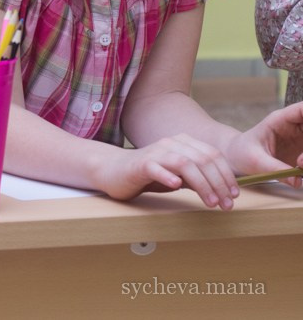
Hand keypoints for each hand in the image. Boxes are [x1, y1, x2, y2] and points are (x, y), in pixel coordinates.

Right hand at [94, 134, 238, 208]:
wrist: (114, 170)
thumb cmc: (148, 175)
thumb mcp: (178, 175)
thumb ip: (197, 177)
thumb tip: (224, 189)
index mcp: (183, 142)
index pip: (213, 155)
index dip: (227, 175)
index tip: (234, 195)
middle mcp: (171, 143)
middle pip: (203, 160)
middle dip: (219, 184)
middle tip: (226, 205)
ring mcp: (155, 152)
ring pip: (185, 164)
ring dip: (202, 184)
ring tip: (211, 203)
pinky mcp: (140, 164)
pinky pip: (157, 168)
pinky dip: (168, 176)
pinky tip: (176, 186)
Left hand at [224, 102, 302, 188]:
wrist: (236, 159)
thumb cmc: (242, 153)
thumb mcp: (256, 161)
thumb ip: (276, 169)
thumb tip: (299, 182)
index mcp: (281, 120)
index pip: (302, 109)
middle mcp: (295, 127)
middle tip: (301, 162)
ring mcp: (302, 139)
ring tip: (298, 166)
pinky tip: (300, 173)